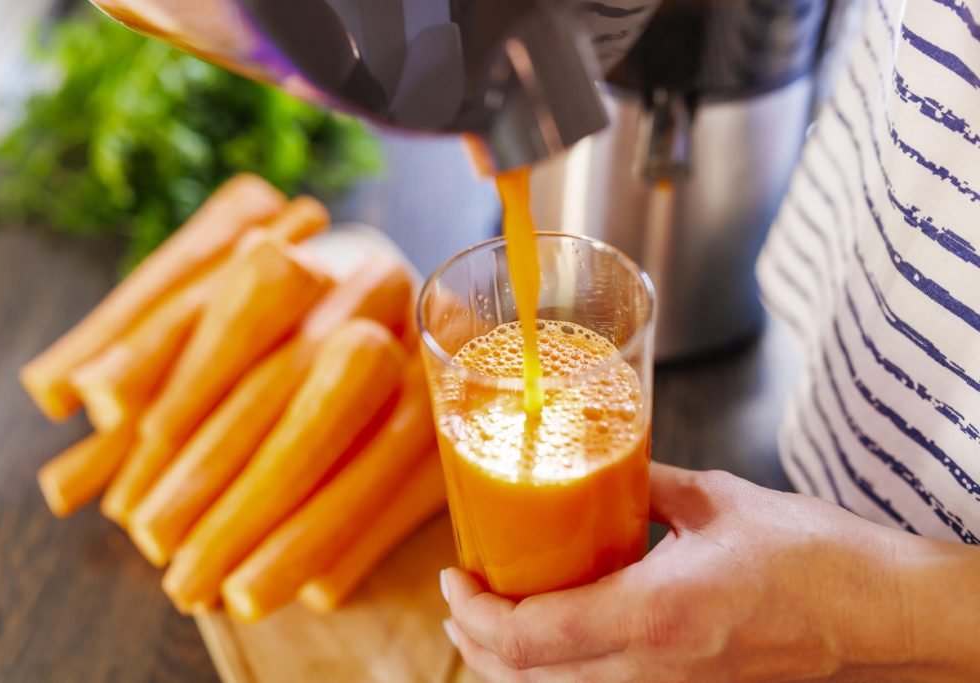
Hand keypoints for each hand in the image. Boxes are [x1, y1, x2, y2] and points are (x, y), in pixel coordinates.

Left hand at [440, 463, 978, 681]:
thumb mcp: (721, 501)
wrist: (886, 618)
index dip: (475, 612)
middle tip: (460, 598)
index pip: (530, 635)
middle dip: (477, 642)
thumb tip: (612, 467)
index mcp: (655, 614)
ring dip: (510, 665)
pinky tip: (554, 644)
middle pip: (528, 678)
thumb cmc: (819, 559)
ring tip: (490, 623)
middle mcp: (654, 670)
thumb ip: (653, 485)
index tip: (454, 575)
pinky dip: (557, 674)